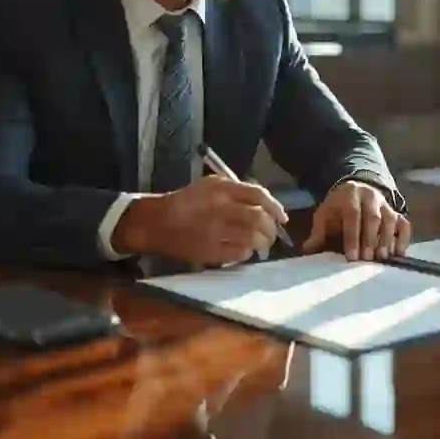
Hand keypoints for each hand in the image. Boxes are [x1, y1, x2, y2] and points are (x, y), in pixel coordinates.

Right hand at [112, 175, 287, 267]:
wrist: (156, 221)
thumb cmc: (186, 202)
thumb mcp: (209, 185)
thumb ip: (236, 190)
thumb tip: (264, 204)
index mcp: (222, 189)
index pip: (259, 195)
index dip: (275, 207)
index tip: (282, 218)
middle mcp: (221, 207)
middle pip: (259, 218)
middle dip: (271, 230)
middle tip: (272, 236)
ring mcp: (215, 229)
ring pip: (252, 237)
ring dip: (263, 244)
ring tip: (262, 246)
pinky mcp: (209, 249)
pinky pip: (239, 253)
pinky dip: (247, 253)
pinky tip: (244, 252)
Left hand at [304, 180, 410, 260]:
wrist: (354, 189)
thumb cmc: (337, 207)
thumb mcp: (324, 215)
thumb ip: (318, 233)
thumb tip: (307, 252)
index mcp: (349, 196)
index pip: (352, 215)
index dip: (353, 236)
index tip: (352, 256)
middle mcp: (370, 197)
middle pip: (373, 217)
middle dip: (370, 239)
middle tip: (368, 259)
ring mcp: (385, 204)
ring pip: (390, 219)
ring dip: (387, 239)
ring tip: (383, 257)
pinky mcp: (395, 212)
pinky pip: (404, 223)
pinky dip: (403, 238)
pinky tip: (399, 252)